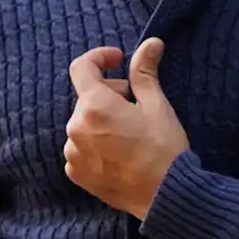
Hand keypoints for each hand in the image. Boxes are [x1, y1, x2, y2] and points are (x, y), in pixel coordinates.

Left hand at [65, 39, 189, 220]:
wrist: (164, 195)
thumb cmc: (163, 149)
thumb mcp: (156, 105)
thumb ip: (145, 71)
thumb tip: (151, 43)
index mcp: (94, 107)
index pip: (82, 67)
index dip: (100, 57)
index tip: (118, 59)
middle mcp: (75, 128)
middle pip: (86, 97)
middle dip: (109, 93)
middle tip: (135, 102)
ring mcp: (73, 153)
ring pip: (83, 123)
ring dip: (102, 119)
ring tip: (129, 131)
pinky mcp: (76, 174)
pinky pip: (80, 147)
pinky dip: (96, 142)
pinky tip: (120, 151)